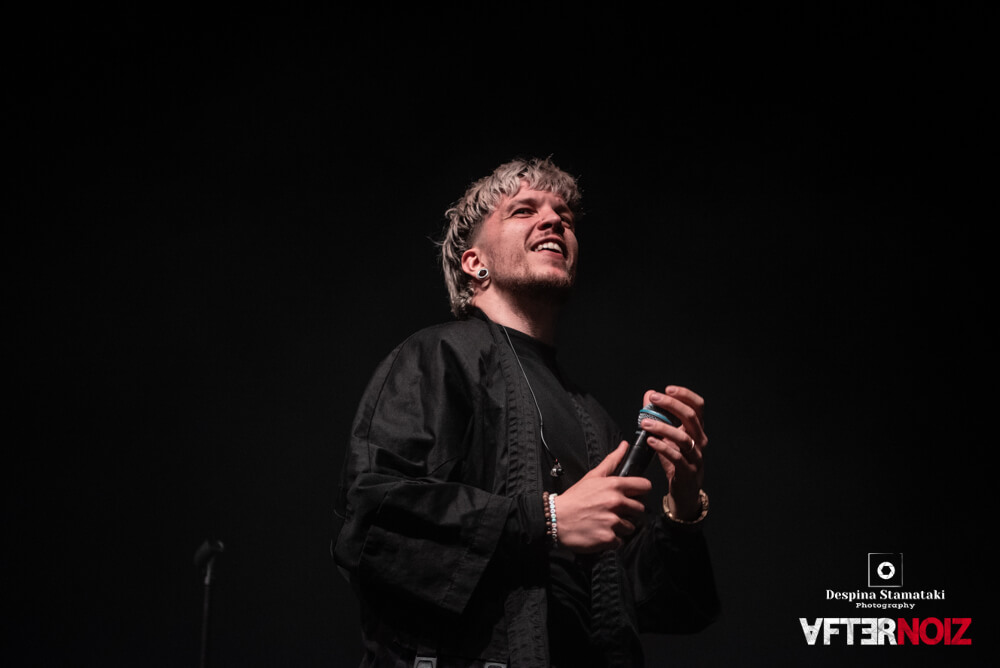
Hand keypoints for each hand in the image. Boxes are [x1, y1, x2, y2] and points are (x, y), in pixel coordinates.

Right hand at [554, 441, 651, 552]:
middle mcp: (616, 502)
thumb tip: (625, 445)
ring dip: (621, 527)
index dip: (641, 491)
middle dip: (630, 512)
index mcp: (614, 486)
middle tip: (615, 511)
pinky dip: (612, 540)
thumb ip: (612, 460)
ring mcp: (613, 521)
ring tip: (605, 522)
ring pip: (631, 527)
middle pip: (640, 509)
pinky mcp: (609, 538)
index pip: (645, 486)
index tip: (634, 495)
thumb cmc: (574, 498)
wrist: (556, 519)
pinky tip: (601, 532)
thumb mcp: (592, 476)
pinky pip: (620, 541)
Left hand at [641, 386, 707, 520]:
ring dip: (663, 427)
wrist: (685, 493)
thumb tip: (648, 395)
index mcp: (697, 430)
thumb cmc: (676, 462)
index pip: (698, 406)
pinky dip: (662, 448)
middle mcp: (700, 441)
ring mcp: (696, 457)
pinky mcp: (688, 471)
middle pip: (691, 417)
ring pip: (683, 437)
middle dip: (672, 405)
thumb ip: (658, 417)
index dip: (685, 395)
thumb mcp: (667, 438)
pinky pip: (676, 457)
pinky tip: (650, 441)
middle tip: (653, 399)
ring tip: (645, 423)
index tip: (668, 389)